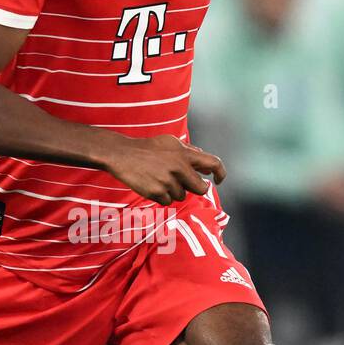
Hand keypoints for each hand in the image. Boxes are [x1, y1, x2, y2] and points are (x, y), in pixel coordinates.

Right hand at [102, 133, 225, 204]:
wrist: (122, 155)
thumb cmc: (148, 148)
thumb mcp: (170, 142)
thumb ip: (190, 152)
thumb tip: (207, 165)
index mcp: (184, 154)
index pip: (213, 163)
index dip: (220, 173)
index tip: (219, 180)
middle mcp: (179, 168)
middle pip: (200, 188)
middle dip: (195, 188)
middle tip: (185, 184)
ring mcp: (167, 181)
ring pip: (181, 196)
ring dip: (174, 191)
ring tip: (161, 179)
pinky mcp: (156, 192)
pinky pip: (167, 202)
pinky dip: (162, 197)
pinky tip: (153, 185)